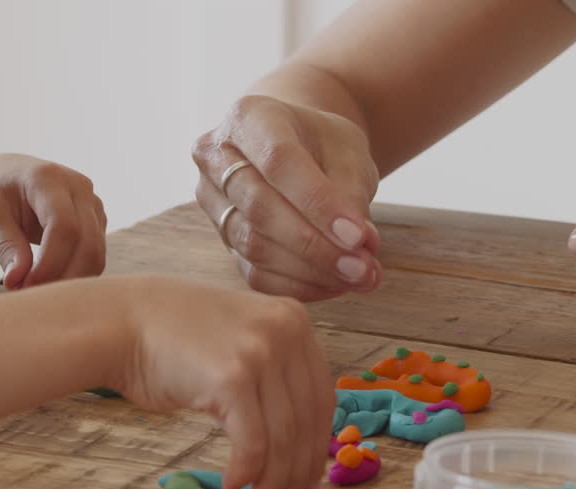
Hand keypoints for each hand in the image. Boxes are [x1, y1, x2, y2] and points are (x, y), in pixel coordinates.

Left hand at [0, 154, 106, 289]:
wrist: (3, 176)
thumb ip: (7, 247)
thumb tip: (17, 281)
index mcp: (49, 178)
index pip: (64, 226)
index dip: (50, 262)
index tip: (25, 286)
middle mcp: (79, 187)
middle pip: (87, 243)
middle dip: (62, 277)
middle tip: (30, 295)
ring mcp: (93, 204)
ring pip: (96, 253)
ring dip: (70, 280)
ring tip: (36, 291)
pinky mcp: (97, 221)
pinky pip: (95, 255)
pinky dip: (75, 275)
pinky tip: (48, 282)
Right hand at [109, 276, 332, 488]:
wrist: (122, 323)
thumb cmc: (174, 341)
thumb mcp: (239, 343)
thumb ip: (272, 375)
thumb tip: (298, 447)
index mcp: (295, 319)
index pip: (321, 398)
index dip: (315, 449)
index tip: (307, 484)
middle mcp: (286, 330)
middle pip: (307, 421)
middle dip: (298, 475)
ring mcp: (260, 351)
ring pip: (283, 437)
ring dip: (273, 483)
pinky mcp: (232, 377)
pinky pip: (253, 442)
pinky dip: (247, 472)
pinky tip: (233, 485)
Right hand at [192, 95, 382, 301]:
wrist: (296, 146)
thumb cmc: (322, 143)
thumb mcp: (347, 149)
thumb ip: (351, 190)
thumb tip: (359, 245)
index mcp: (248, 117)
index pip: (278, 162)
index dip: (318, 203)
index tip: (359, 236)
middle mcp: (216, 157)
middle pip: (259, 208)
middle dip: (316, 244)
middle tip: (363, 267)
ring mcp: (212, 201)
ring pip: (254, 245)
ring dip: (310, 270)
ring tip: (359, 277)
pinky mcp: (222, 239)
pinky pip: (254, 272)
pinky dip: (298, 284)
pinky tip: (334, 284)